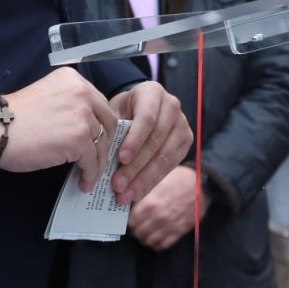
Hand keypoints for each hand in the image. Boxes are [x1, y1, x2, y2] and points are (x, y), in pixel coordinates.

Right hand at [0, 68, 118, 189]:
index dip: (101, 126)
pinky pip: (92, 160)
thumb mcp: (48, 97)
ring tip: (89, 176)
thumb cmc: (14, 118)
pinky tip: (83, 181)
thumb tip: (87, 128)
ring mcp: (82, 115)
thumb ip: (70, 105)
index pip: (100, 104)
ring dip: (97, 163)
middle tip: (97, 159)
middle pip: (108, 122)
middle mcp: (82, 92)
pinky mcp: (78, 138)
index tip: (97, 141)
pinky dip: (90, 173)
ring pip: (101, 143)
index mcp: (74, 80)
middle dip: (105, 144)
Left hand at [108, 81, 192, 205]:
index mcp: (153, 92)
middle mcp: (172, 106)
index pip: (146, 119)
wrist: (140, 107)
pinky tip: (136, 193)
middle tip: (118, 185)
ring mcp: (182, 124)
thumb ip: (113, 130)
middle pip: (155, 141)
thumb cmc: (124, 110)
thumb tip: (102, 159)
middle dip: (135, 167)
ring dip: (143, 179)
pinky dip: (151, 182)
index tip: (121, 159)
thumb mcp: (115, 112)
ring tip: (125, 195)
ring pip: (164, 157)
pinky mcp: (186, 142)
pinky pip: (169, 166)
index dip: (134, 140)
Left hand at [127, 165, 205, 250]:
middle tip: (136, 226)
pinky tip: (155, 237)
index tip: (131, 218)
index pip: (132, 220)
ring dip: (144, 238)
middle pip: (138, 232)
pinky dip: (156, 244)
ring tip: (144, 232)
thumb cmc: (178, 178)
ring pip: (149, 241)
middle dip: (135, 229)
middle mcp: (159, 217)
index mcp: (151, 203)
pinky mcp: (180, 231)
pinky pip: (163, 244)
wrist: (201, 184)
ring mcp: (170, 225)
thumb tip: (128, 198)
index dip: (129, 220)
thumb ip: (143, 191)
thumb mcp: (158, 179)